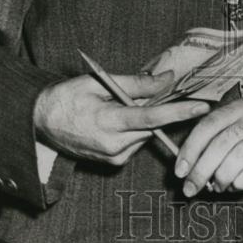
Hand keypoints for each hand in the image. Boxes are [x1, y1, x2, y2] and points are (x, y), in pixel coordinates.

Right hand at [34, 71, 210, 165]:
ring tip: (119, 107)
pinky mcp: (114, 163)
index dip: (179, 111)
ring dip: (143, 119)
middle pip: (152, 125)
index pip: (152, 117)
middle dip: (157, 108)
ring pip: (145, 134)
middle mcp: (113, 145)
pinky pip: (136, 142)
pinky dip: (134, 130)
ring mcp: (114, 157)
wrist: (40, 124)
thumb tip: (167, 79)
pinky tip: (115, 121)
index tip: (202, 107)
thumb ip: (137, 83)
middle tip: (149, 91)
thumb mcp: (99, 83)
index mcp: (108, 122)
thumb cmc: (67, 97)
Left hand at [174, 99, 242, 196]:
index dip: (190, 149)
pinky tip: (236, 185)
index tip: (179, 171)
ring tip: (218, 187)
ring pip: (236, 158)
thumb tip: (187, 167)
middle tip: (190, 189)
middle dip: (201, 170)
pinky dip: (239, 183)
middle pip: (220, 143)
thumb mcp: (239, 129)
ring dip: (220, 178)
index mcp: (240, 108)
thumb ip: (214, 141)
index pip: (208, 125)